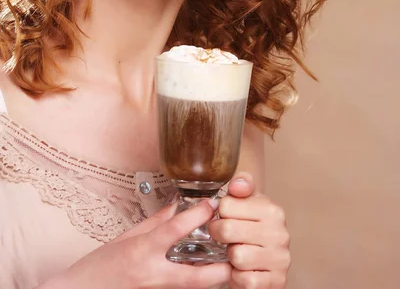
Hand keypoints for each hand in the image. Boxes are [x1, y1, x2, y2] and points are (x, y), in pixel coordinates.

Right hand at [39, 198, 230, 288]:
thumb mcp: (125, 238)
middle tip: (237, 257)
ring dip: (210, 279)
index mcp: (141, 251)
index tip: (211, 204)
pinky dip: (192, 283)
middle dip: (220, 271)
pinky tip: (203, 274)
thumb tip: (176, 208)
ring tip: (228, 265)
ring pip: (190, 287)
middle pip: (194, 277)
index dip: (194, 216)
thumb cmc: (97, 267)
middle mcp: (151, 275)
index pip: (172, 231)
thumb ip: (154, 224)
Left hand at [209, 172, 289, 288]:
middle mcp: (280, 233)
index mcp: (272, 210)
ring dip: (231, 257)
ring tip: (236, 251)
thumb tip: (237, 185)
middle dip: (219, 234)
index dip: (220, 213)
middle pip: (228, 230)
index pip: (226, 205)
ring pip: (237, 256)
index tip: (226, 216)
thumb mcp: (247, 200)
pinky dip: (238, 277)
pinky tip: (241, 269)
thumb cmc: (252, 223)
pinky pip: (245, 281)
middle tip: (224, 236)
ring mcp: (280, 259)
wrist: (268, 254)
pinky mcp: (277, 281)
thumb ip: (241, 184)